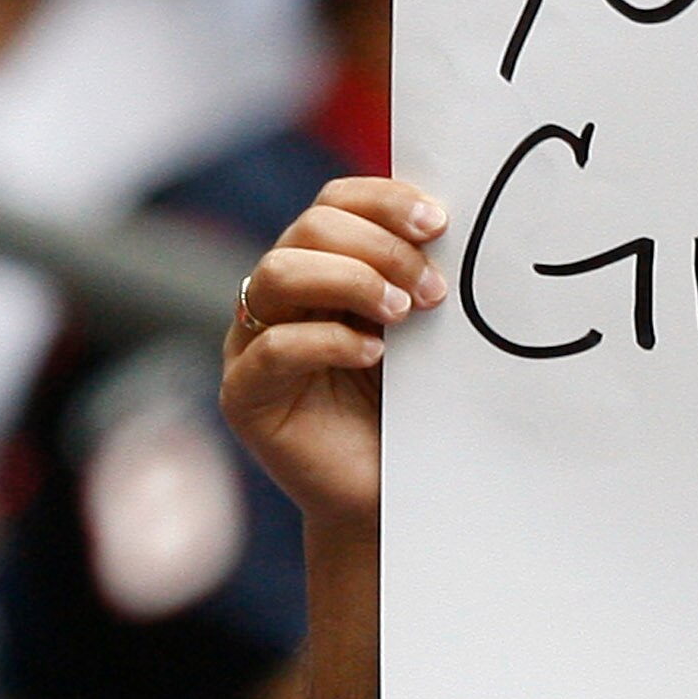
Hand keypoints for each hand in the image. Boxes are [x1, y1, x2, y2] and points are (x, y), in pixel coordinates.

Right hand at [220, 176, 447, 530]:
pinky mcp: (246, 395)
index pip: (336, 203)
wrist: (385, 497)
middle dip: (380, 249)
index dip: (383, 201)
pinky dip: (328, 341)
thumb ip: (420, 285)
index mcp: (321, 269)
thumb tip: (451, 233)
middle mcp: (281, 298)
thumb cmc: (407, 411)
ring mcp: (253, 343)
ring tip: (404, 314)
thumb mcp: (421, 337)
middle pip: (310, 229)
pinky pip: (273, 348)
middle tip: (432, 290)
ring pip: (280, 273)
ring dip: (352, 282)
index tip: (438, 223)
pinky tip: (374, 354)